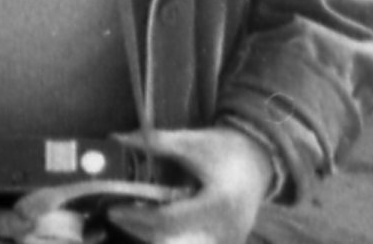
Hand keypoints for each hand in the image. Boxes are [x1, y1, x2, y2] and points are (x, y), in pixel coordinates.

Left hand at [107, 126, 271, 243]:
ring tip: (130, 216)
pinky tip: (151, 222)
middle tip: (114, 214)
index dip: (138, 216)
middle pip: (172, 240)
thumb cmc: (226, 149)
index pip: (170, 220)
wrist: (260, 161)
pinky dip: (168, 236)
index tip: (112, 209)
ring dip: (153, 234)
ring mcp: (227, 240)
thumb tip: (117, 138)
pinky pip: (191, 243)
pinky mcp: (225, 242)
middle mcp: (225, 229)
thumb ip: (155, 141)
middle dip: (140, 229)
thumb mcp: (192, 141)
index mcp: (219, 203)